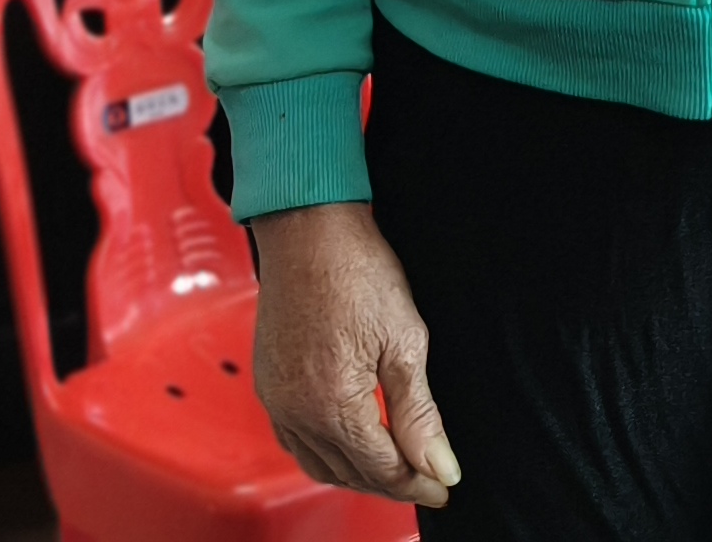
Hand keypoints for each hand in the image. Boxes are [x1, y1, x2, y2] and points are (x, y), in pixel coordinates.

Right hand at [248, 203, 461, 507]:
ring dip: (358, 473)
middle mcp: (296, 411)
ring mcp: (277, 399)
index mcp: (332, 405)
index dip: (418, 481)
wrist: (309, 227)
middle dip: (392, 482)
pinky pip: (295, 441)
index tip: (443, 484)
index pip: (382, 468)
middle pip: (351, 473)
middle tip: (428, 477)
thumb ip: (419, 413)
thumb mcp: (404, 341)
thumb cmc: (354, 268)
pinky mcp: (268, 384)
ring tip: (395, 467)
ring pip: (320, 464)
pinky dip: (327, 453)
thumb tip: (439, 464)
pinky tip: (348, 443)